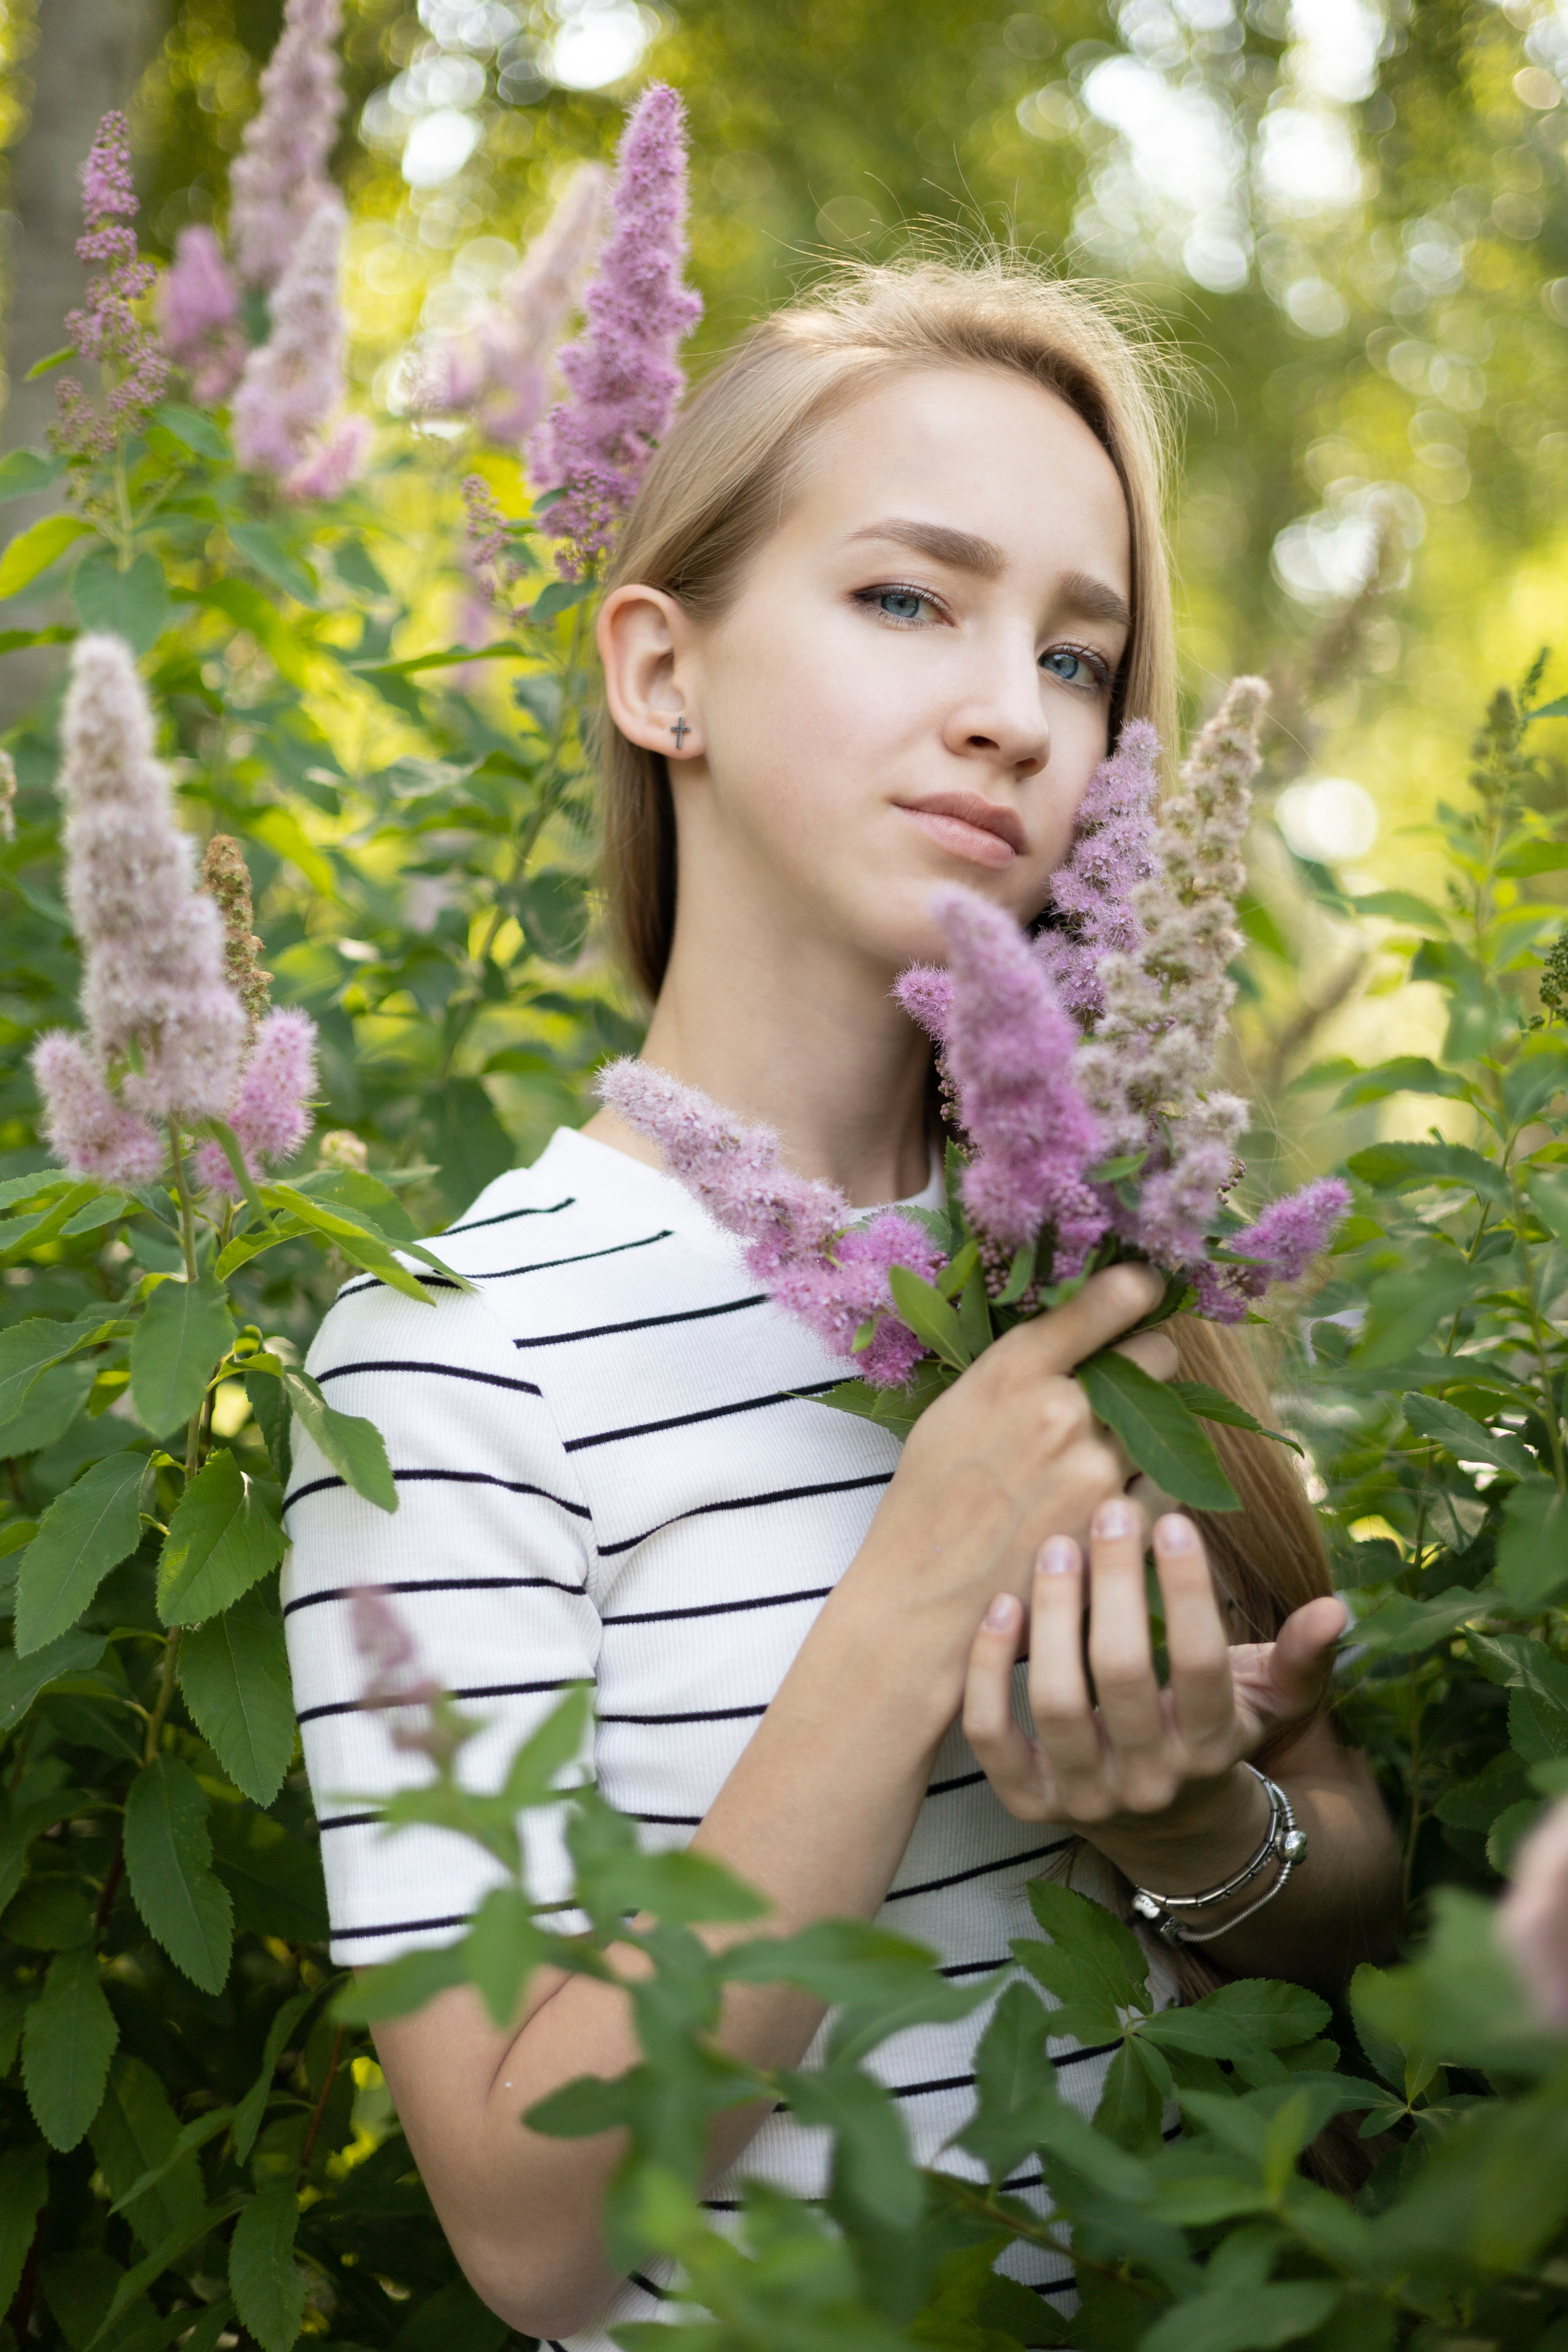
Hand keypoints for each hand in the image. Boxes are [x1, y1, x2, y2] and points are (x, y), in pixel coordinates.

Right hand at [860, 1262, 1173, 1611]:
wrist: (924, 1599)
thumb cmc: (930, 1499)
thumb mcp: (955, 1410)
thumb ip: (1021, 1370)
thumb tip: (1082, 1330)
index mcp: (1013, 1372)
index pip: (1107, 1301)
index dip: (1139, 1288)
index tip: (1149, 1288)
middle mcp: (1063, 1411)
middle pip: (1158, 1357)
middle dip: (1145, 1369)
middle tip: (1119, 1392)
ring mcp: (1098, 1471)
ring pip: (1171, 1423)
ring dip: (1149, 1434)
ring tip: (1100, 1460)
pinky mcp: (1120, 1526)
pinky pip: (1169, 1486)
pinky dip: (1149, 1491)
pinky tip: (1107, 1504)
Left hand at [962, 1496, 1346, 1864]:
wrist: (1165, 1828)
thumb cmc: (1218, 1733)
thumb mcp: (1269, 1701)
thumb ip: (1301, 1657)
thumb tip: (1337, 1608)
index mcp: (1211, 1749)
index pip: (1200, 1666)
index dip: (1186, 1593)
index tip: (1172, 1522)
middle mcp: (1146, 1779)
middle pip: (1120, 1676)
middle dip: (1113, 1585)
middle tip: (1110, 1510)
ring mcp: (1080, 1795)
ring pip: (1054, 1702)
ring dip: (1052, 1616)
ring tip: (1056, 1546)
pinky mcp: (1025, 1799)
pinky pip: (990, 1734)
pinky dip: (987, 1671)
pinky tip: (1000, 1604)